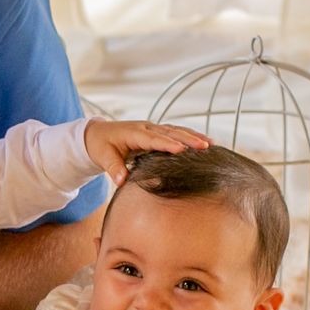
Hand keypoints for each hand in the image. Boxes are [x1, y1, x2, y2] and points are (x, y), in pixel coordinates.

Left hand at [82, 119, 210, 183]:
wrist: (98, 134)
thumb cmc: (101, 145)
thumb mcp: (103, 157)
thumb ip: (113, 168)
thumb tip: (121, 181)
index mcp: (134, 133)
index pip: (153, 139)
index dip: (168, 144)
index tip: (182, 150)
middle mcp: (146, 129)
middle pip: (170, 133)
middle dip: (188, 139)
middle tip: (205, 146)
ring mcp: (153, 129)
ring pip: (176, 131)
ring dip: (193, 136)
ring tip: (211, 144)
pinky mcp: (157, 133)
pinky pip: (176, 133)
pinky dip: (190, 136)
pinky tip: (205, 142)